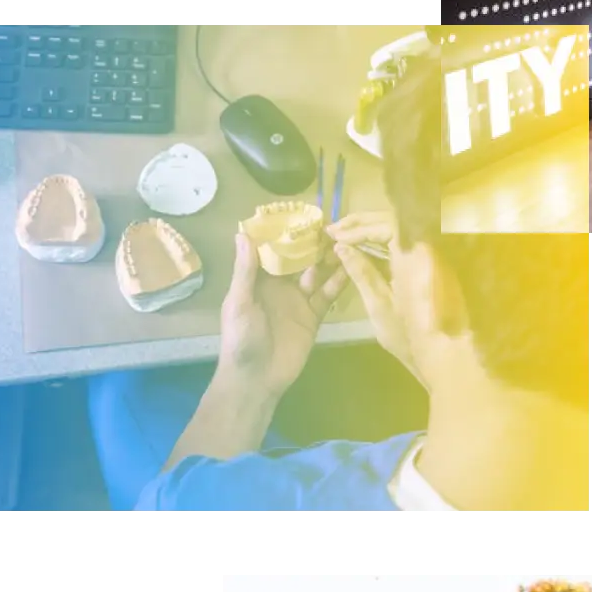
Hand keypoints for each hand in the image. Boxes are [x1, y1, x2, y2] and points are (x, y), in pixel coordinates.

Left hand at [218, 232, 347, 398]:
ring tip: (347, 240)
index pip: (272, 249)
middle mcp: (279, 285)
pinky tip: (352, 267)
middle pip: (298, 258)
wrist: (257, 378)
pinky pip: (328, 295)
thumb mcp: (239, 302)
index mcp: (257, 280)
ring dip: (329, 258)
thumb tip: (243, 234)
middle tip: (333, 223)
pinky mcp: (314, 316)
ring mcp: (298, 300)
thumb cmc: (240, 339)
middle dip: (313, 242)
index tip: (300, 213)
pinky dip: (339, 282)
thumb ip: (245, 271)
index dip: (285, 232)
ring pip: (317, 273)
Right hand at [326, 212, 419, 377]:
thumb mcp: (378, 303)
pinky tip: (364, 252)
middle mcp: (428, 249)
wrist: (445, 355)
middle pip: (394, 223)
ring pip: (400, 234)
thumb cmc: (409, 333)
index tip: (333, 235)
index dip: (358, 227)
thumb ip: (360, 271)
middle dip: (362, 225)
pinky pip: (406, 248)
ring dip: (371, 234)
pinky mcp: (432, 269)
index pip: (386, 224)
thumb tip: (340, 247)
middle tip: (334, 229)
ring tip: (344, 238)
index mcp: (416, 254)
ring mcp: (433, 258)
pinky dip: (384, 247)